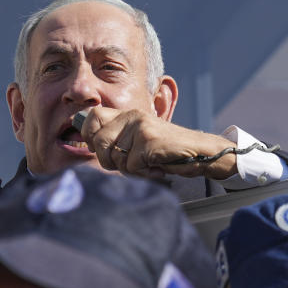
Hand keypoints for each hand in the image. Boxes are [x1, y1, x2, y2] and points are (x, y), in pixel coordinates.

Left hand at [77, 107, 238, 179]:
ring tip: (147, 164)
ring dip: (131, 169)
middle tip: (131, 164)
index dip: (90, 137)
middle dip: (110, 161)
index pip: (92, 118)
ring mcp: (139, 127)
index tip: (104, 150)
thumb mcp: (137, 141)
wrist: (200, 152)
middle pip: (99, 143)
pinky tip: (157, 167)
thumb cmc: (166, 151)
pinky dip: (144, 173)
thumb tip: (86, 146)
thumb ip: (116, 139)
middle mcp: (131, 116)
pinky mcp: (148, 140)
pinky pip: (131, 165)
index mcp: (125, 114)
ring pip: (115, 158)